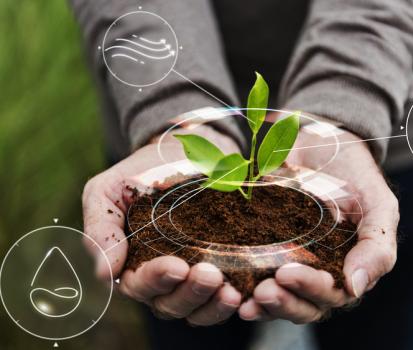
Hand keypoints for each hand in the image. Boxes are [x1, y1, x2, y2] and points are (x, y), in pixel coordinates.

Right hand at [82, 124, 242, 324]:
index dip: (156, 280)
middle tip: (209, 274)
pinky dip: (232, 299)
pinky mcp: (221, 269)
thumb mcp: (108, 192)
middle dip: (189, 293)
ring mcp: (192, 277)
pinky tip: (244, 290)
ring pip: (199, 308)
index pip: (140, 285)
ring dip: (213, 304)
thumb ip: (101, 229)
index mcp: (132, 264)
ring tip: (230, 291)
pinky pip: (224, 296)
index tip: (176, 266)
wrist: (183, 153)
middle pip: (171, 304)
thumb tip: (104, 274)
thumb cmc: (140, 173)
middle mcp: (162, 279)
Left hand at [239, 127, 398, 322]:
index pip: (330, 294)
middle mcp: (319, 272)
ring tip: (245, 299)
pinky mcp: (266, 248)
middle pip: (302, 304)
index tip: (287, 273)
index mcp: (347, 269)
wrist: (324, 143)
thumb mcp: (378, 205)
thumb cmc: (356, 175)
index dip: (310, 290)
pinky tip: (231, 288)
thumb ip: (377, 246)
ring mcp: (291, 261)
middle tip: (263, 290)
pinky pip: (255, 274)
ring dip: (262, 304)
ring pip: (279, 297)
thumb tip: (355, 288)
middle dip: (283, 302)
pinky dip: (243, 286)